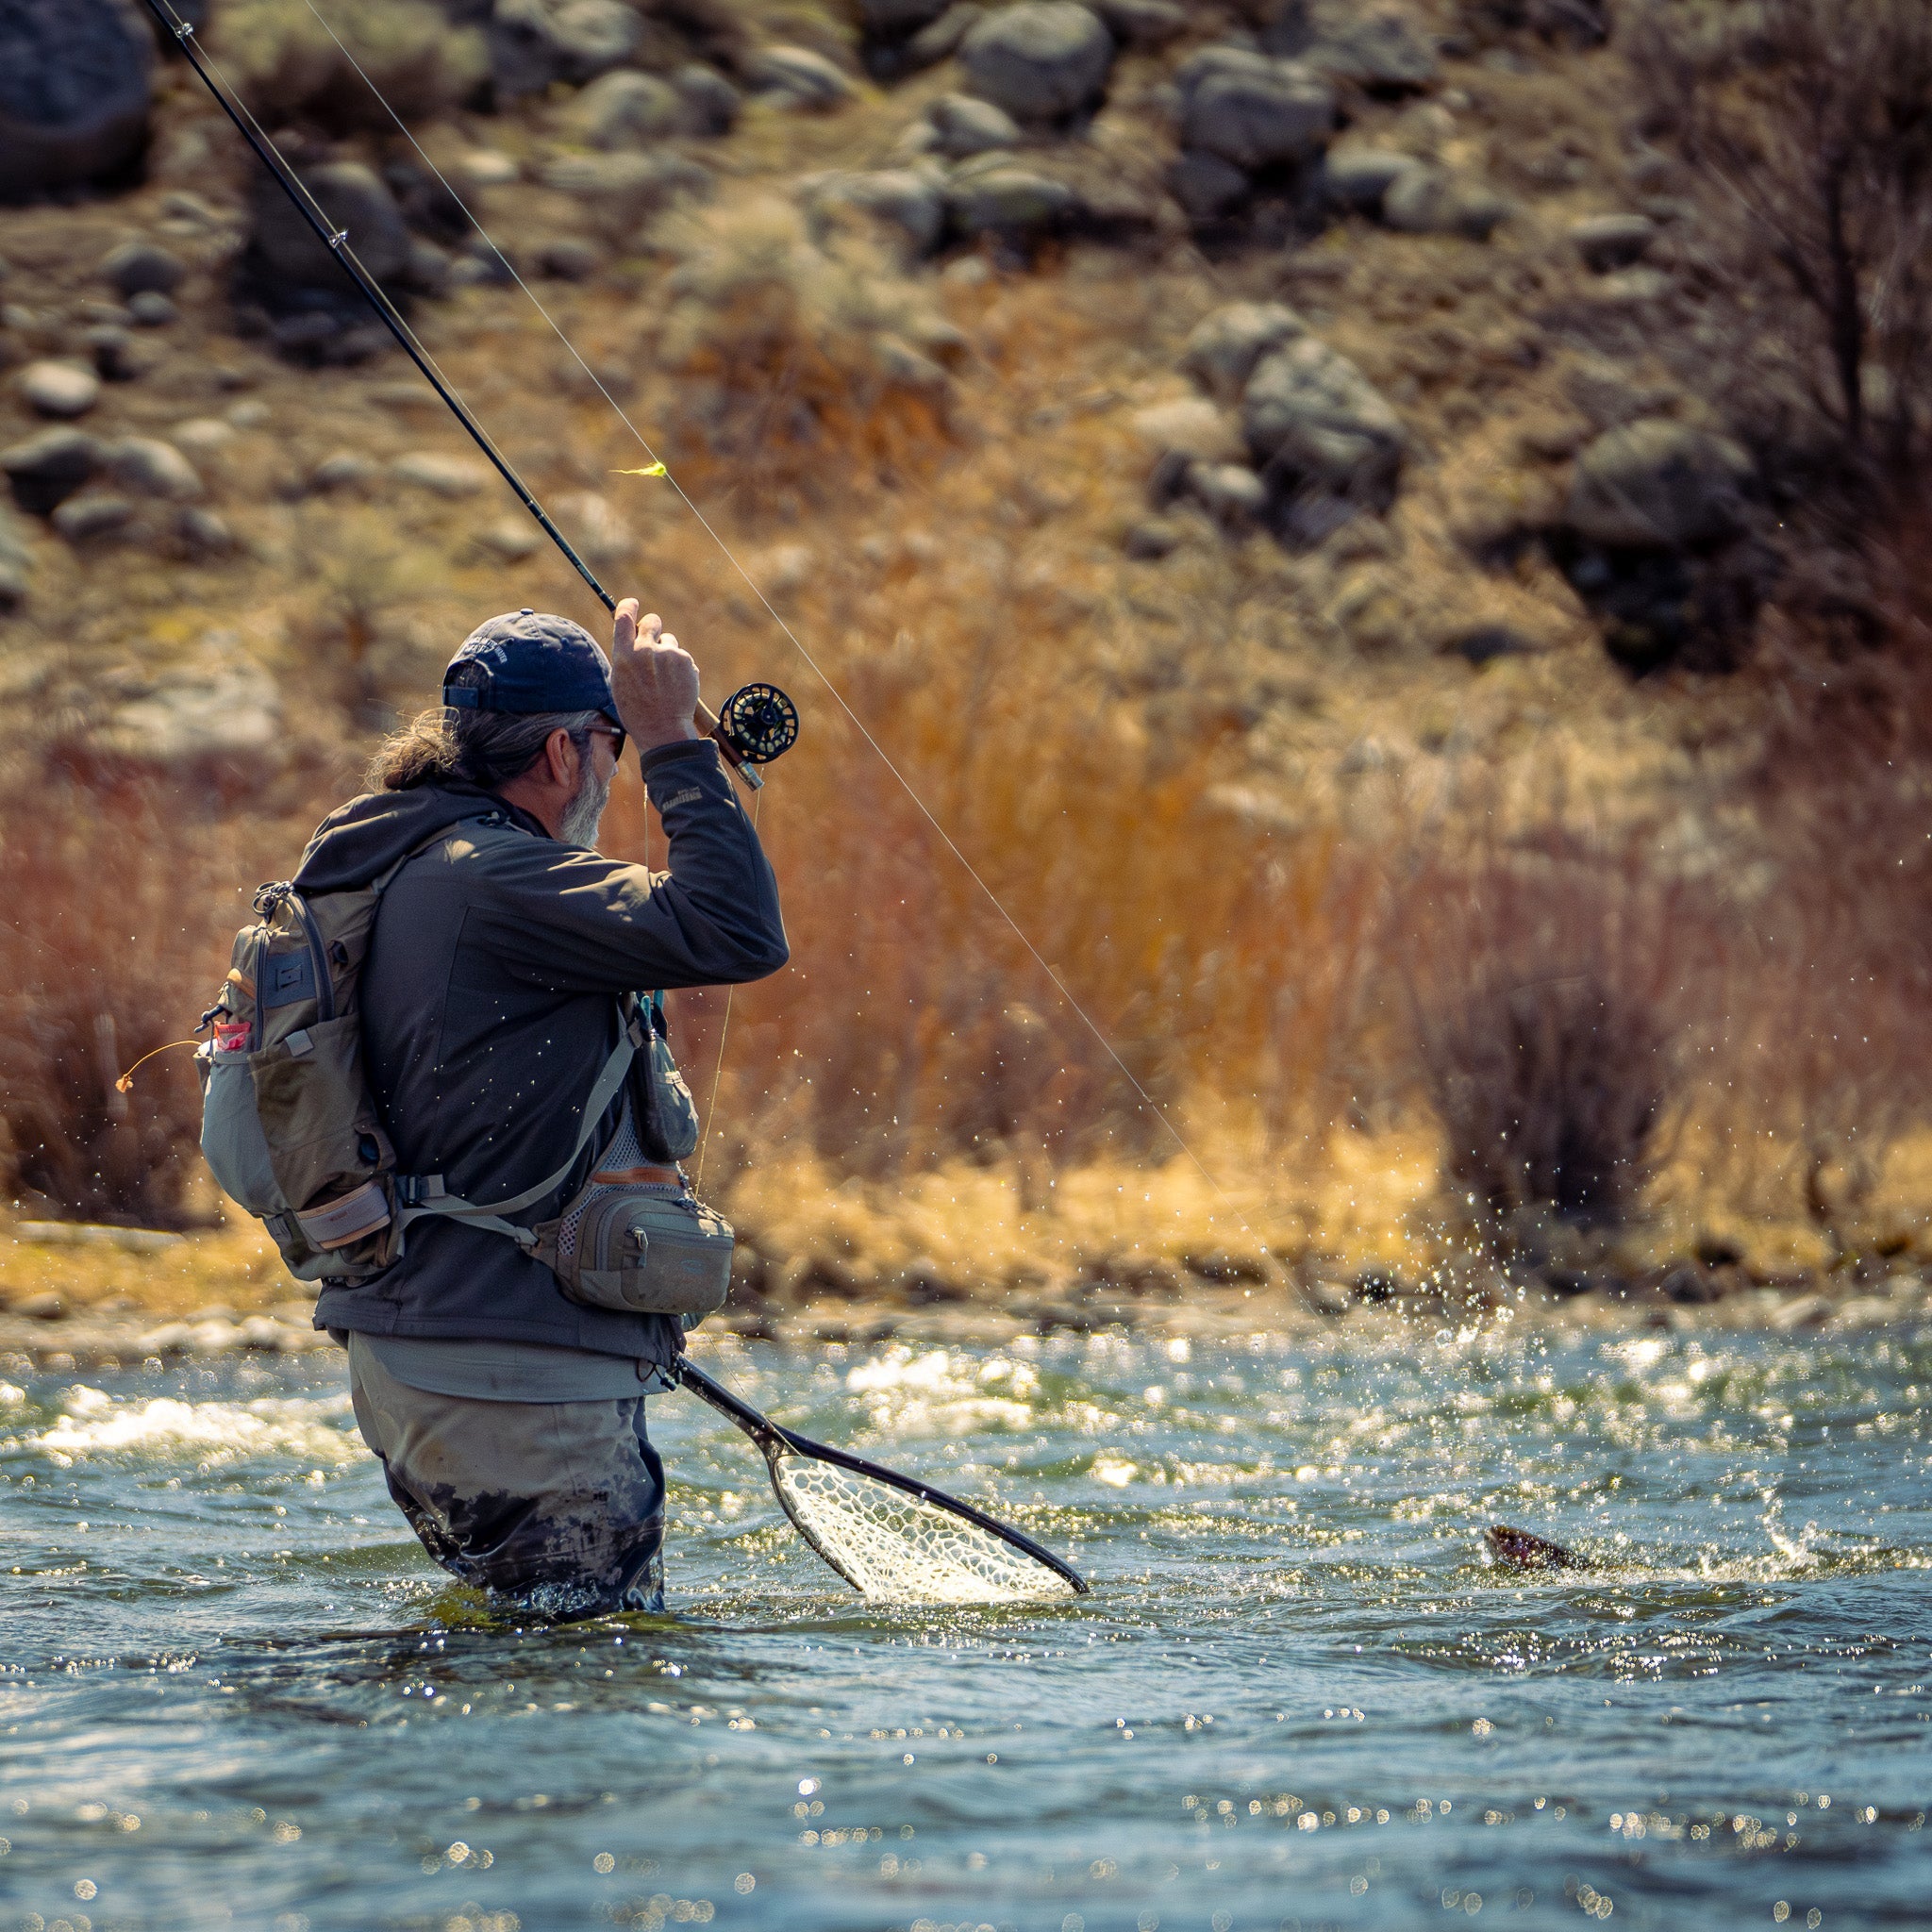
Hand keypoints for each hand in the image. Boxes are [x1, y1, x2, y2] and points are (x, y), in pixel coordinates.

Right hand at [610, 599, 699, 751]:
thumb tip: (634, 636)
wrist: (663, 729)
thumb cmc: (637, 710)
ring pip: (669, 642)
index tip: (632, 604)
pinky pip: (682, 656)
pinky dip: (680, 668)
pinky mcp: (686, 661)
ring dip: (667, 654)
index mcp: (624, 655)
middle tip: (654, 641)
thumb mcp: (620, 682)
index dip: (628, 606)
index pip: (624, 617)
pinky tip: (676, 686)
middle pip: (652, 621)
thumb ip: (627, 656)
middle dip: (653, 627)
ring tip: (665, 680)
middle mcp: (645, 650)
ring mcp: (668, 654)